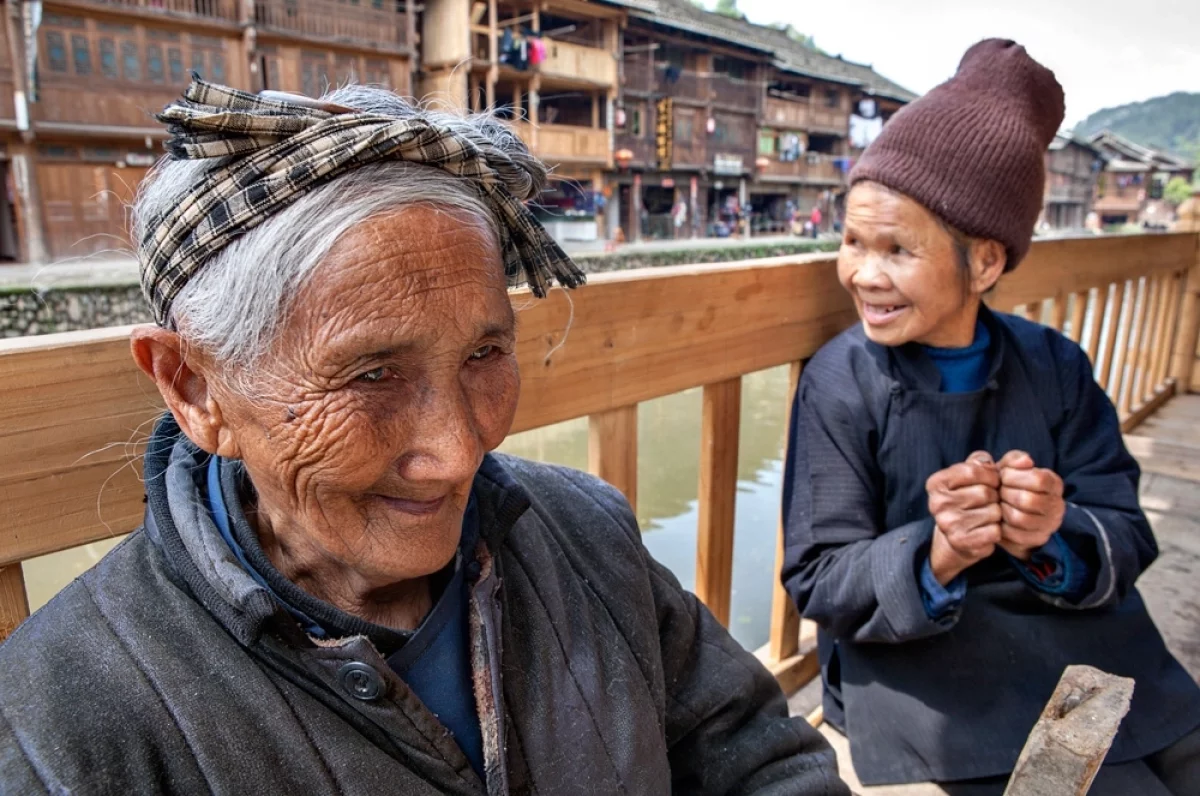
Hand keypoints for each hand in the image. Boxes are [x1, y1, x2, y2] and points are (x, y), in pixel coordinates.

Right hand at [926, 451, 1002, 584]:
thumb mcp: (972, 473)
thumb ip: (986, 460)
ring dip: (997, 513)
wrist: (958, 534)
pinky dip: (996, 530)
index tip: (990, 482)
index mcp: (936, 483)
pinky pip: (994, 531)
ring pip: (993, 512)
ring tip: (987, 515)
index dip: (990, 475)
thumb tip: (1024, 460)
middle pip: (985, 492)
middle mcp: (936, 503)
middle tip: (988, 501)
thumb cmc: (969, 497)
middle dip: (995, 495)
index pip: (973, 470)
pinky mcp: (961, 542)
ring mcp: (947, 524)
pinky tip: (987, 529)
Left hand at [997, 451, 1064, 560]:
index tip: (1002, 476)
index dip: (1014, 477)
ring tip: (997, 504)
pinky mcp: (1036, 540)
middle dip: (1005, 494)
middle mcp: (1057, 505)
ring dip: (1002, 510)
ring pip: (1020, 519)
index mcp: (1054, 484)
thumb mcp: (1010, 467)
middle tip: (997, 492)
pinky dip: (1001, 526)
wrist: (1009, 509)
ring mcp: (1048, 525)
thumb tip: (1026, 460)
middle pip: (1028, 500)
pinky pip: (1014, 535)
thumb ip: (1015, 459)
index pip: (1038, 479)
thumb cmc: (1009, 484)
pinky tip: (998, 518)